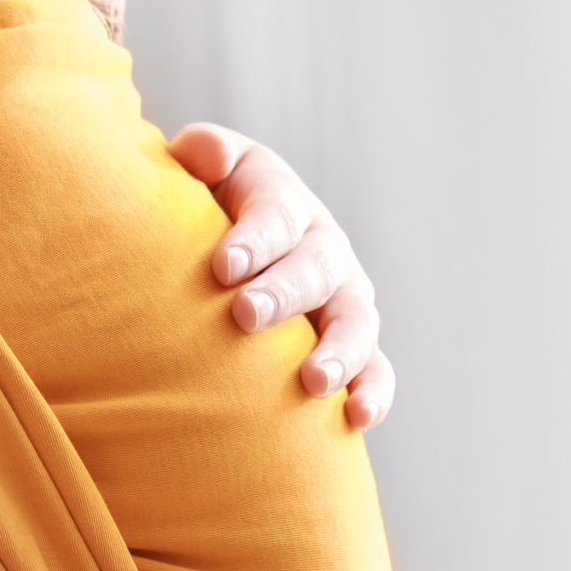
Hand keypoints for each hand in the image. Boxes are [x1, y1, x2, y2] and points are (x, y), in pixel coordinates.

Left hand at [168, 124, 393, 428]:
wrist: (218, 256)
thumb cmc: (195, 213)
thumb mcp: (195, 172)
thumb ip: (201, 155)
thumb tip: (206, 155)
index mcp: (281, 198)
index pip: (276, 211)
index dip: (255, 236)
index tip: (223, 266)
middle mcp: (321, 244)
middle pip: (314, 267)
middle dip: (283, 293)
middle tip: (246, 316)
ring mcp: (343, 296)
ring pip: (355, 321)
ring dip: (339, 350)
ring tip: (314, 379)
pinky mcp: (353, 345)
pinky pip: (374, 368)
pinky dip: (373, 390)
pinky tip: (358, 416)